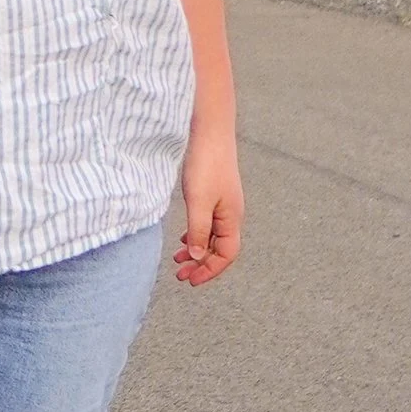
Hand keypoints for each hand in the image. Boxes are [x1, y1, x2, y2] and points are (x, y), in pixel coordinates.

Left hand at [172, 128, 241, 286]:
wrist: (210, 131)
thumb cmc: (205, 165)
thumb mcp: (198, 202)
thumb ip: (199, 231)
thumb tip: (198, 257)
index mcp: (232, 219)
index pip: (226, 255)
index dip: (210, 270)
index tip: (190, 280)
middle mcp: (232, 214)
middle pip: (220, 249)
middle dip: (201, 265)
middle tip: (180, 275)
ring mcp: (224, 204)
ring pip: (213, 237)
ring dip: (198, 250)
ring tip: (178, 259)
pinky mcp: (215, 194)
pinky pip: (209, 224)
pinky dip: (197, 235)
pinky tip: (185, 237)